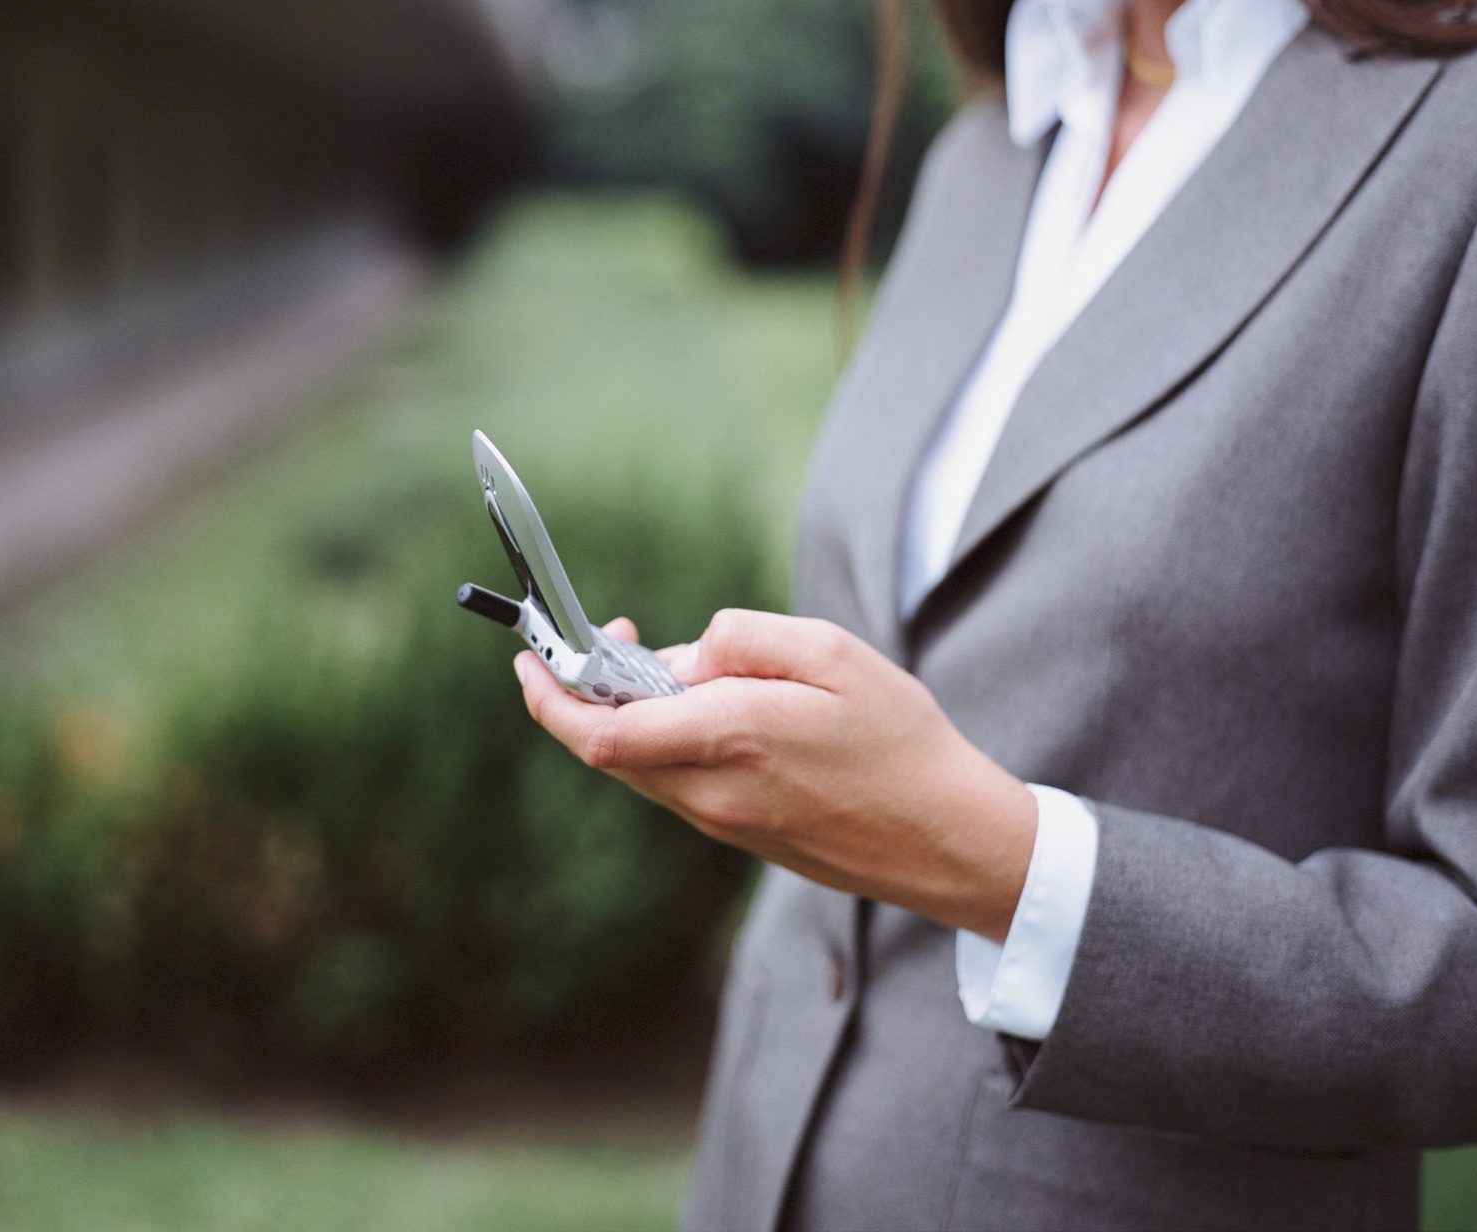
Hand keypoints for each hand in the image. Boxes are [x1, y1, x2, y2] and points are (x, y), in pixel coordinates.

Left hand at [513, 609, 1037, 940]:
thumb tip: (684, 656)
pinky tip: (714, 708)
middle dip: (589, 691)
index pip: (600, 734)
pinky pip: (676, 782)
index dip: (549, 697)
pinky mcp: (738, 835)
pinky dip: (668, 740)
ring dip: (635, 715)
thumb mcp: (831, 652)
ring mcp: (722, 822)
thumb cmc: (900, 740)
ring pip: (642, 766)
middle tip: (621, 636)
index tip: (530, 659)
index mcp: (728, 738)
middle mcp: (711, 791)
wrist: (946, 839)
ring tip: (685, 666)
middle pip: (608, 749)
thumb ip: (742, 637)